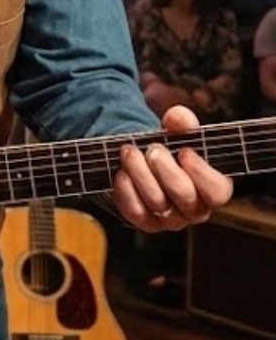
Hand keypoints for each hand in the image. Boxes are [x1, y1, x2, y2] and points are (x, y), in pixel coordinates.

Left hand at [110, 104, 232, 231]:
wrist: (144, 163)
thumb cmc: (171, 150)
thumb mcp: (178, 133)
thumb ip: (182, 122)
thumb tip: (178, 117)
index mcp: (213, 189)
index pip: (217, 191)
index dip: (201, 172)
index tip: (184, 151)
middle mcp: (196, 209)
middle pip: (184, 195)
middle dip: (165, 169)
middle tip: (153, 149)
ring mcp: (171, 219)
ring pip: (157, 202)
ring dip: (140, 173)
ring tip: (130, 151)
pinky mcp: (147, 223)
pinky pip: (136, 211)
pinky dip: (126, 190)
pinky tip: (122, 172)